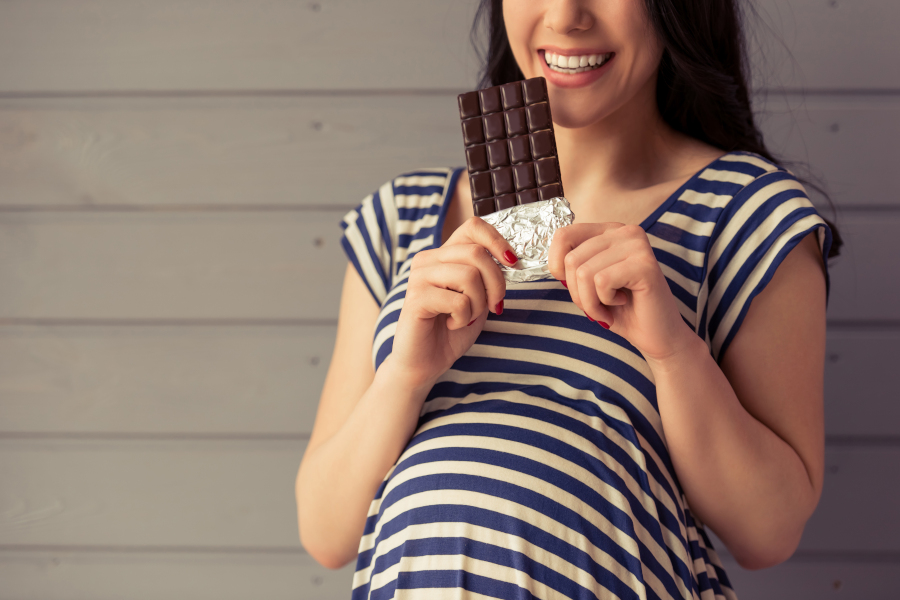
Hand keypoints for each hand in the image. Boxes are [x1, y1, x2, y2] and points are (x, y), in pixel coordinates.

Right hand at [389, 217, 516, 389]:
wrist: (426, 362)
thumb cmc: (452, 328)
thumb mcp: (478, 296)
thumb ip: (488, 275)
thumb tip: (511, 258)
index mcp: (444, 254)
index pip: (473, 227)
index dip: (498, 241)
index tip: (512, 263)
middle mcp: (428, 259)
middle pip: (477, 253)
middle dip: (496, 283)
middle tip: (493, 306)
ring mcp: (419, 277)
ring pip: (469, 275)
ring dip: (478, 304)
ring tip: (467, 317)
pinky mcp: (416, 298)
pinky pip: (458, 301)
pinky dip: (464, 318)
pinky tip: (453, 324)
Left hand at [548, 223, 694, 361]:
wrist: (656, 335)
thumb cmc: (621, 309)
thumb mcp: (588, 282)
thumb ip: (572, 264)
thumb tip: (552, 263)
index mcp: (609, 231)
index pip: (563, 235)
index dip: (556, 266)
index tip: (573, 285)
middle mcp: (624, 231)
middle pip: (571, 259)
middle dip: (577, 292)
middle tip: (597, 304)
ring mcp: (637, 245)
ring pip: (584, 272)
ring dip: (590, 301)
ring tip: (609, 307)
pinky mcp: (645, 265)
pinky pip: (601, 281)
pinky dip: (604, 302)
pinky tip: (623, 301)